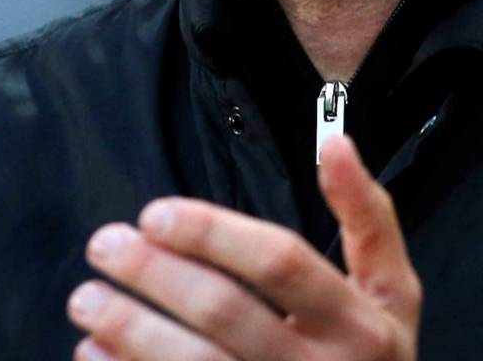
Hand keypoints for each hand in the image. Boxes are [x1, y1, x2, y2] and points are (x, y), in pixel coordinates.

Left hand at [68, 134, 420, 359]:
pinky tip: (95, 353)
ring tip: (87, 298)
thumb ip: (368, 216)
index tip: (155, 213)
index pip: (281, 262)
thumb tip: (336, 142)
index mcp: (359, 325)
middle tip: (104, 245)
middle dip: (155, 274)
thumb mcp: (395, 291)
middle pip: (226, 313)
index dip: (214, 233)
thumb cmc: (372, 360)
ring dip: (130, 330)